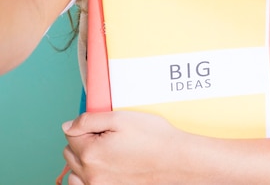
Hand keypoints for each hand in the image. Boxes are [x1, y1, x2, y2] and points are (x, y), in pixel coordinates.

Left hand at [62, 110, 192, 184]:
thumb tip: (68, 126)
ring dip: (82, 162)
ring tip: (103, 152)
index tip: (101, 124)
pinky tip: (103, 168)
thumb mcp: (120, 118)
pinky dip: (89, 178)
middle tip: (105, 135)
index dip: (85, 125)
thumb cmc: (152, 138)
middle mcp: (91, 175)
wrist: (175, 159)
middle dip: (82, 142)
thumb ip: (89, 120)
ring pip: (75, 175)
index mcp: (91, 153)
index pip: (71, 135)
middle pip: (70, 154)